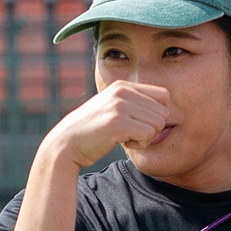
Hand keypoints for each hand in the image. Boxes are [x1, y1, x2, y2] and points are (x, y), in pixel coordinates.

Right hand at [41, 81, 172, 167]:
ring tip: (125, 137)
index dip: (156, 114)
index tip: (138, 123)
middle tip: (131, 134)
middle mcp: (123, 91)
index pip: (163, 95)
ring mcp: (120, 105)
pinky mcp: (118, 122)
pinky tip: (122, 142)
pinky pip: (148, 135)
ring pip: (159, 123)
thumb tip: (164, 109)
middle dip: (152, 128)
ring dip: (146, 137)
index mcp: (123, 85)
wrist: (66, 143)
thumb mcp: (112, 108)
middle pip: (164, 111)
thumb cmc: (92, 131)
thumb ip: (133, 104)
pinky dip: (139, 144)